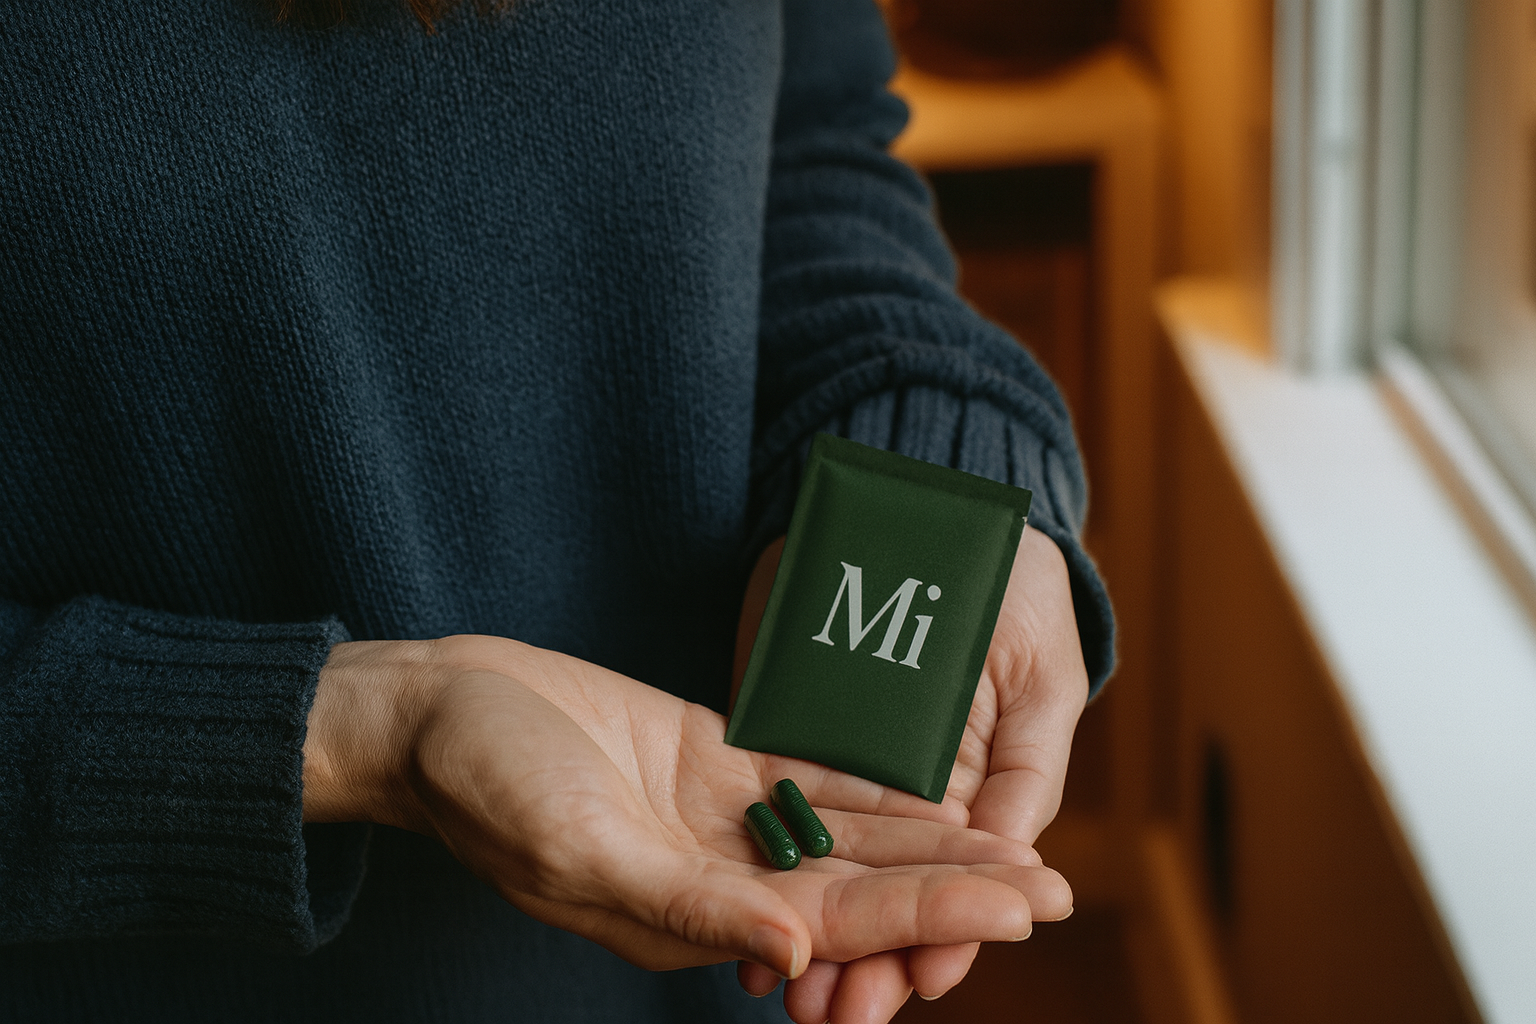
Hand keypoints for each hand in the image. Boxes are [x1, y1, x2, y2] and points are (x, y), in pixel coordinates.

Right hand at [301, 633, 1072, 985]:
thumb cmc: (486, 785)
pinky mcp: (704, 760)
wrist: (435, 712)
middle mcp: (716, 876)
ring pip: (844, 837)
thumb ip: (689, 903)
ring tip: (1012, 844)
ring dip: (927, 841)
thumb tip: (793, 948)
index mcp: (692, 915)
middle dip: (956, 888)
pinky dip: (866, 786)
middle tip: (1056, 889)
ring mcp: (712, 819)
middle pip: (860, 886)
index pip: (840, 923)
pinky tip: (924, 786)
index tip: (1020, 905)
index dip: (933, 914)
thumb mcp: (582, 846)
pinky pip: (803, 781)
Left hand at [735, 526, 1089, 1021]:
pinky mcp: (773, 722)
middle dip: (859, 956)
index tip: (922, 982)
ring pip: (813, 862)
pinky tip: (732, 906)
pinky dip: (750, 854)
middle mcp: (893, 789)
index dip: (936, 935)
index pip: (947, 883)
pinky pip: (764, 798)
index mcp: (963, 788)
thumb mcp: (1043, 677)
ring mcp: (830, 759)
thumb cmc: (1016, 587)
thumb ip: (1028, 771)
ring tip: (780, 986)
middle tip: (839, 1014)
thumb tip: (1016, 867)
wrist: (932, 496)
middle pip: (873, 887)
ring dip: (799, 926)